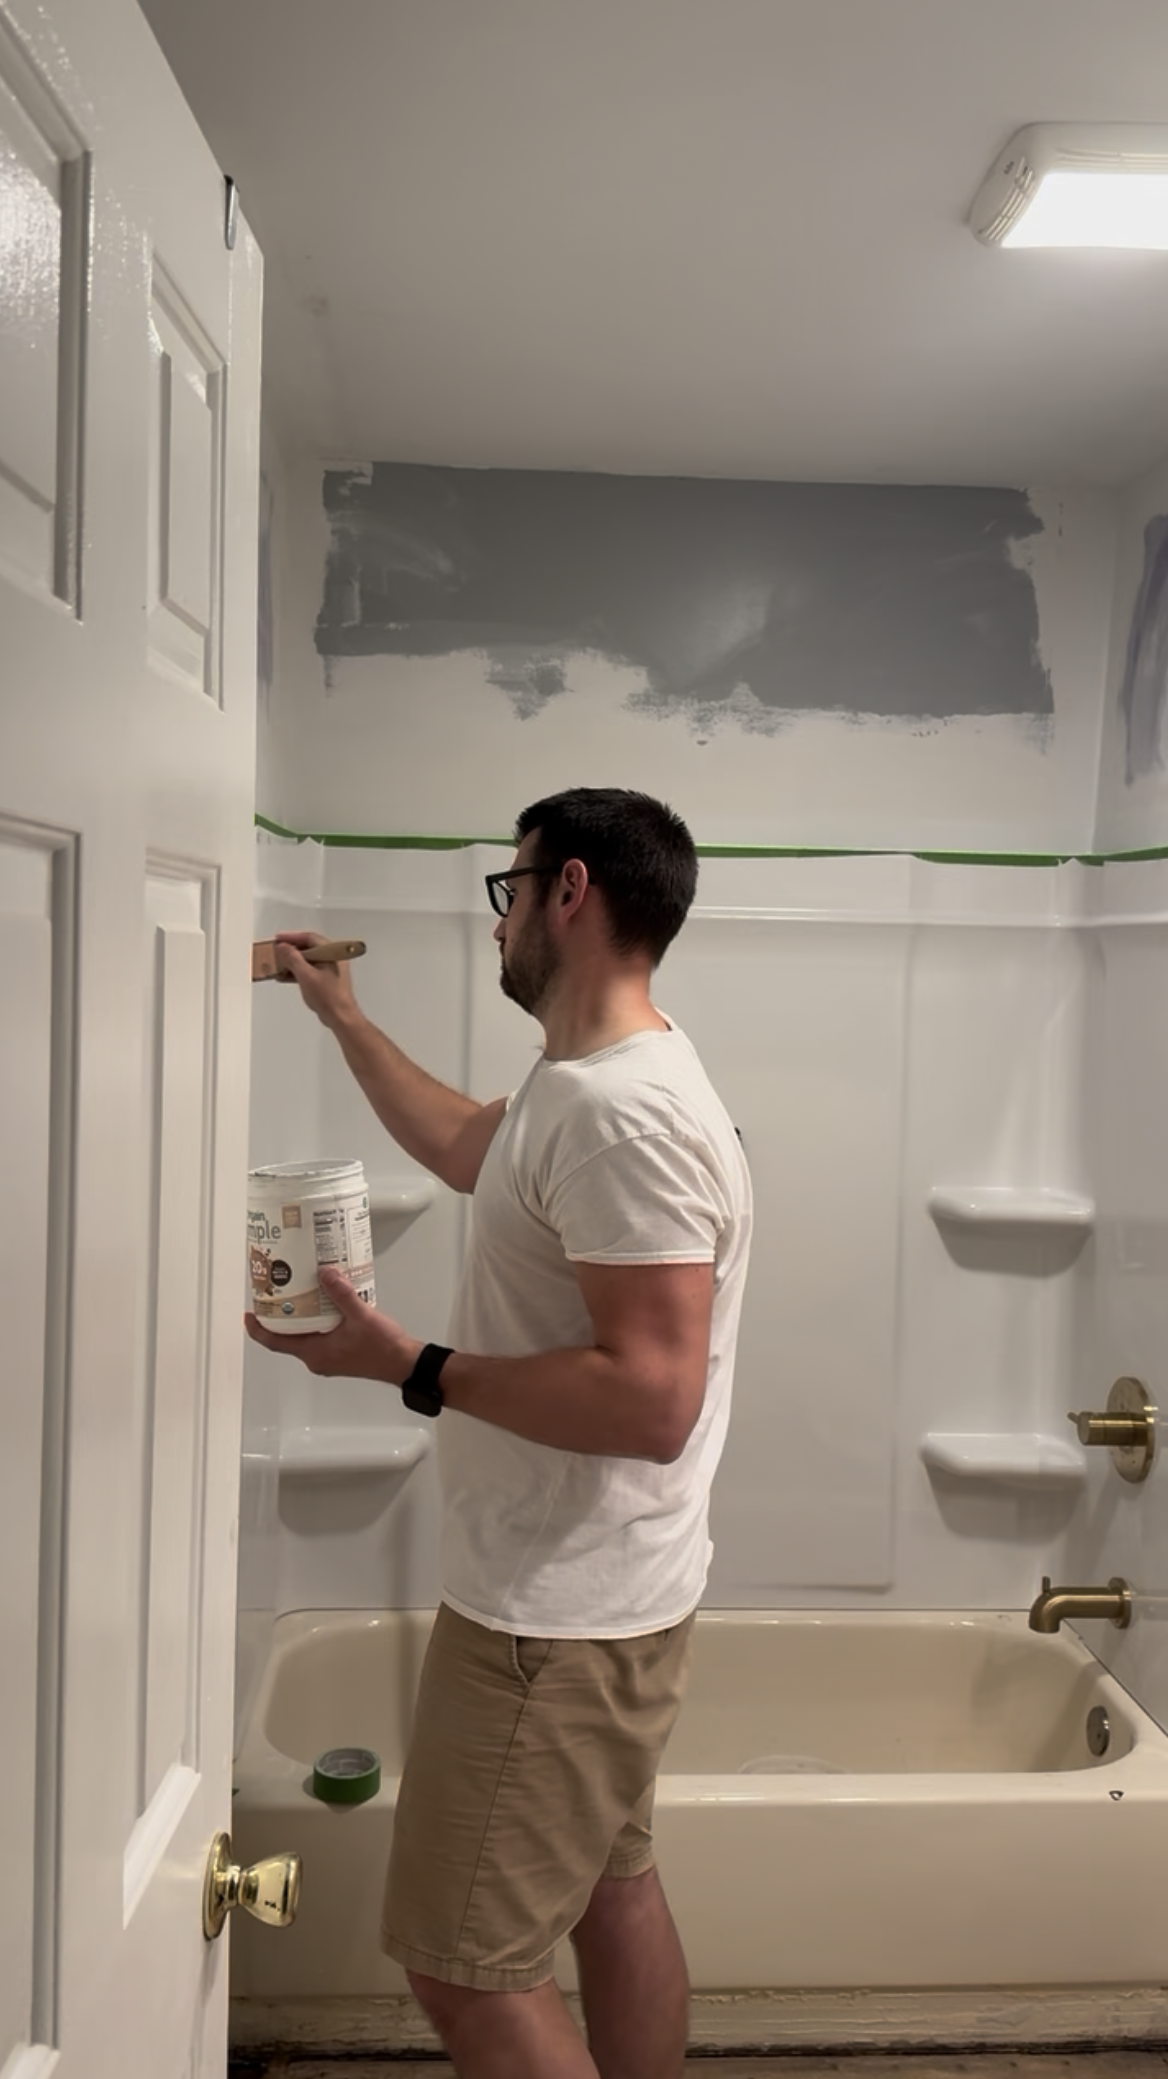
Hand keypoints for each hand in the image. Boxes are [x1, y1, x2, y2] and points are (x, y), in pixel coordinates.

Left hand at [244, 1265, 422, 1382]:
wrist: (404, 1363)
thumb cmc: (384, 1349)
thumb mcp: (360, 1315)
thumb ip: (341, 1293)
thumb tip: (324, 1274)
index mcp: (315, 1353)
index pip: (275, 1343)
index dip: (257, 1329)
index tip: (248, 1314)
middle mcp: (317, 1359)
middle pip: (286, 1338)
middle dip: (278, 1317)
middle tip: (274, 1295)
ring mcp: (328, 1358)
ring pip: (303, 1337)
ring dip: (298, 1318)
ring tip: (298, 1294)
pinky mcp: (339, 1354)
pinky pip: (318, 1337)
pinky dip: (315, 1321)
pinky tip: (325, 1304)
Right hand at [272, 930, 358, 1030]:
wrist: (340, 1017)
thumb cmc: (326, 995)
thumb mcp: (306, 975)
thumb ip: (293, 959)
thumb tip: (281, 946)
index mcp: (332, 952)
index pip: (310, 938)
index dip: (292, 937)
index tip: (277, 939)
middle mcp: (332, 957)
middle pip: (308, 948)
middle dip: (290, 950)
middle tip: (274, 950)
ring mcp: (330, 969)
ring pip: (307, 960)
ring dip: (291, 962)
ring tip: (275, 964)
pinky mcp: (326, 980)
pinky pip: (309, 971)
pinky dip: (296, 972)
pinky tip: (282, 977)